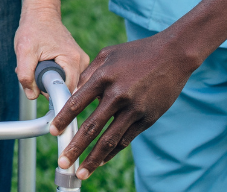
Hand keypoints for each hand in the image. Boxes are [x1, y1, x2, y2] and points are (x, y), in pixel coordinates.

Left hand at [16, 0, 89, 99]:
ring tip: (38, 64)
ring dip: (48, 79)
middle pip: (66, 88)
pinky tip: (43, 63)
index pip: (66, 92)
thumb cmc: (33, 28)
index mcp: (73, 60)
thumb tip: (32, 95)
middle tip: (34, 71)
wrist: (41, 11)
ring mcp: (81, 62)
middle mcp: (82, 62)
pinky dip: (52, 73)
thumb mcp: (24, 51)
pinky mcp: (76, 62)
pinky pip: (65, 76)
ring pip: (64, 83)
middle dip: (47, 85)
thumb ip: (26, 75)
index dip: (51, 94)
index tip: (38, 88)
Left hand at [51, 30, 201, 179]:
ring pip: (110, 140)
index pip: (77, 103)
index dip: (63, 119)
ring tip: (81, 172)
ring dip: (93, 159)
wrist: (173, 56)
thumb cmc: (136, 53)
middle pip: (91, 128)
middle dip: (75, 148)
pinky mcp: (147, 118)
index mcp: (104, 77)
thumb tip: (72, 92)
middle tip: (63, 162)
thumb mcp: (107, 55)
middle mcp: (118, 95)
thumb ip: (88, 73)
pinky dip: (112, 152)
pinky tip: (101, 161)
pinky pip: (126, 139)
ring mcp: (134, 109)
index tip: (53, 132)